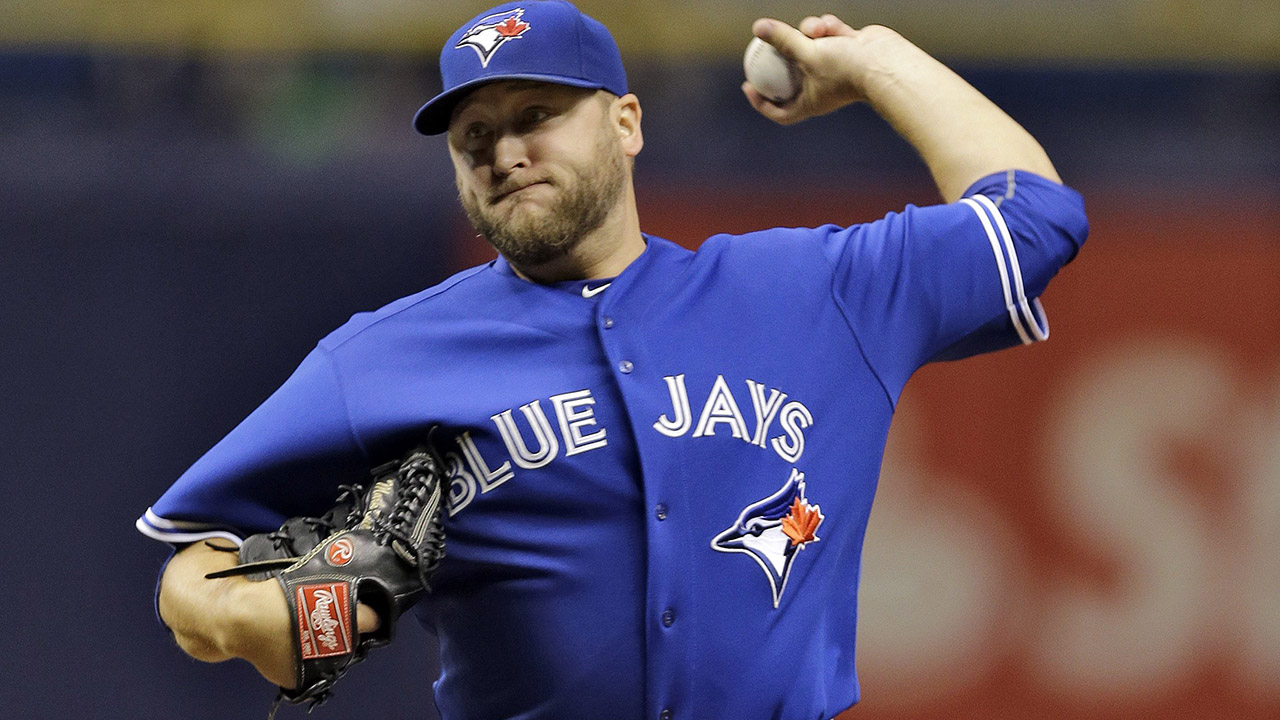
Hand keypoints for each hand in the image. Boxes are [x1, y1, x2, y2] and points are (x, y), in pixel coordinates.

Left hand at [741, 15, 899, 124]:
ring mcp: (834, 67)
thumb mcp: (808, 53)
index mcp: (810, 102)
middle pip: (791, 75)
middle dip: (781, 56)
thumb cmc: (846, 67)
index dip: (761, 103)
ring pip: (809, 46)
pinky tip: (832, 26)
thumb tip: (758, 27)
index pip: (780, 111)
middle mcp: (821, 87)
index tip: (748, 86)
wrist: (885, 61)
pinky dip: (827, 28)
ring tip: (814, 29)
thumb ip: (783, 40)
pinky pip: (828, 35)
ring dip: (808, 32)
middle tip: (764, 44)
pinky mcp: (846, 49)